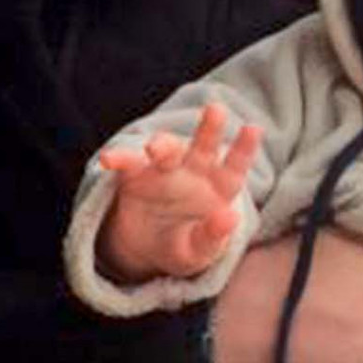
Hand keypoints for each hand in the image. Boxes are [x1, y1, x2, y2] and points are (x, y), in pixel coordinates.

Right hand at [97, 101, 259, 281]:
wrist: (144, 252)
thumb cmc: (182, 249)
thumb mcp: (198, 252)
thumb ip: (213, 237)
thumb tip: (230, 217)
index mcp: (217, 190)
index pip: (234, 168)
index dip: (243, 148)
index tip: (253, 128)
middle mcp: (193, 173)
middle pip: (203, 147)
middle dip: (209, 128)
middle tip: (215, 110)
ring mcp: (163, 171)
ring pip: (166, 150)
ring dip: (162, 145)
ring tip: (154, 148)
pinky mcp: (135, 176)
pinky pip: (128, 163)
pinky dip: (119, 158)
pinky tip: (109, 159)